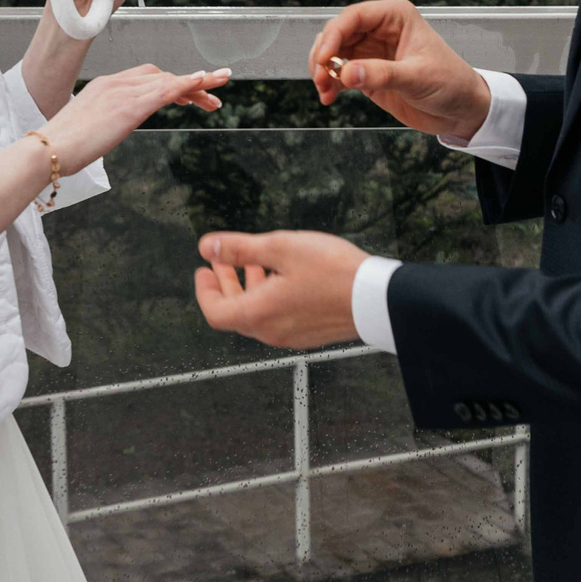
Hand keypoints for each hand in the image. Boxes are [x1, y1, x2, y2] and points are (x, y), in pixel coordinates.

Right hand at [40, 64, 226, 171]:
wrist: (47, 150)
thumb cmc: (61, 146)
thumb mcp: (87, 128)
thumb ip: (104, 123)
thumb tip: (111, 130)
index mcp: (105, 86)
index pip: (147, 77)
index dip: (172, 83)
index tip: (190, 95)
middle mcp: (116, 83)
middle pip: (162, 76)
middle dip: (190, 85)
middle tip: (213, 99)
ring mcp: (123, 93)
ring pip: (169, 81)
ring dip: (199, 84)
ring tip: (221, 89)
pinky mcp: (129, 108)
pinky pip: (165, 90)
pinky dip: (187, 84)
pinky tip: (205, 82)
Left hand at [192, 231, 367, 349]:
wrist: (377, 298)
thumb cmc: (333, 272)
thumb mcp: (281, 248)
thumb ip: (240, 249)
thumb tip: (208, 246)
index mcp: (259, 314)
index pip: (215, 312)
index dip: (204, 291)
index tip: (204, 271)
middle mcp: (272, 331)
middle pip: (236, 313)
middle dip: (226, 284)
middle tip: (222, 262)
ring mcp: (292, 335)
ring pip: (258, 314)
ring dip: (249, 288)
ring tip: (254, 261)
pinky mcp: (310, 332)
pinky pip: (278, 317)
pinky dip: (270, 296)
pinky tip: (282, 274)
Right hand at [307, 0, 491, 139]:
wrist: (461, 109)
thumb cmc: (451, 83)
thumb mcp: (417, 78)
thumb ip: (381, 74)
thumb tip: (346, 73)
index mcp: (395, 16)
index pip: (354, 16)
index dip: (334, 34)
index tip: (324, 57)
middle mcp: (380, 29)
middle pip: (338, 33)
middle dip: (324, 55)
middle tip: (321, 77)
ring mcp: (371, 51)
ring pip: (334, 53)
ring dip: (323, 71)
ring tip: (324, 91)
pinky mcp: (367, 72)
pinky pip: (339, 73)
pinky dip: (330, 84)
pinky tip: (328, 98)